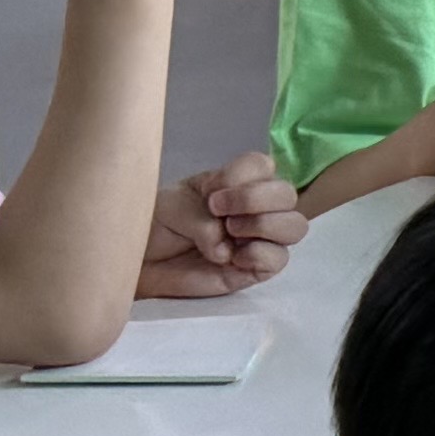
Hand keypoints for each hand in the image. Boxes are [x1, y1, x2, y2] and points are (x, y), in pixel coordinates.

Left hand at [140, 154, 303, 299]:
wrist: (140, 263)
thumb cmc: (154, 226)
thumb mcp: (172, 206)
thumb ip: (202, 219)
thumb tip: (226, 247)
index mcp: (234, 183)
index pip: (263, 166)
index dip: (240, 175)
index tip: (209, 192)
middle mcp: (254, 209)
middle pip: (287, 194)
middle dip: (255, 198)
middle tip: (217, 210)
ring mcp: (258, 239)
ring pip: (295, 226)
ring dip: (264, 225)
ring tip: (230, 232)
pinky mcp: (255, 270)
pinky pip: (279, 260)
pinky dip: (259, 255)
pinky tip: (233, 259)